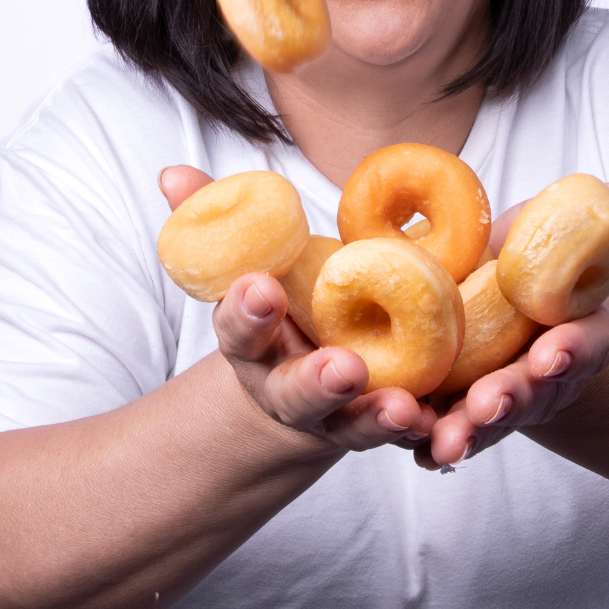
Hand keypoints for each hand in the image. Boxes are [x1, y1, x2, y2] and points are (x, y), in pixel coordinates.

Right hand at [159, 166, 435, 453]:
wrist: (297, 383)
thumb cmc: (278, 306)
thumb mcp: (248, 266)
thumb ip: (212, 220)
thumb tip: (173, 175)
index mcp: (253, 343)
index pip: (241, 328)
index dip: (247, 311)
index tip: (262, 287)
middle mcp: (288, 387)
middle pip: (297, 393)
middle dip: (318, 382)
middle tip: (345, 368)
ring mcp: (334, 416)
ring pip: (353, 423)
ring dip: (375, 417)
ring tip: (403, 407)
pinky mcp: (377, 426)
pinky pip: (398, 433)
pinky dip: (416, 430)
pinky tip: (435, 421)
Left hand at [420, 179, 608, 469]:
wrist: (478, 302)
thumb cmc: (520, 262)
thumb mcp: (553, 230)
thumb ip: (603, 217)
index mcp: (574, 333)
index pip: (583, 345)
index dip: (571, 349)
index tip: (553, 351)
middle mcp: (539, 379)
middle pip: (532, 394)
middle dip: (512, 399)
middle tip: (490, 402)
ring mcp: (494, 402)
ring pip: (485, 424)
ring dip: (467, 432)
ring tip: (446, 439)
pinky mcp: (450, 416)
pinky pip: (438, 436)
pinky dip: (425, 442)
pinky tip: (411, 445)